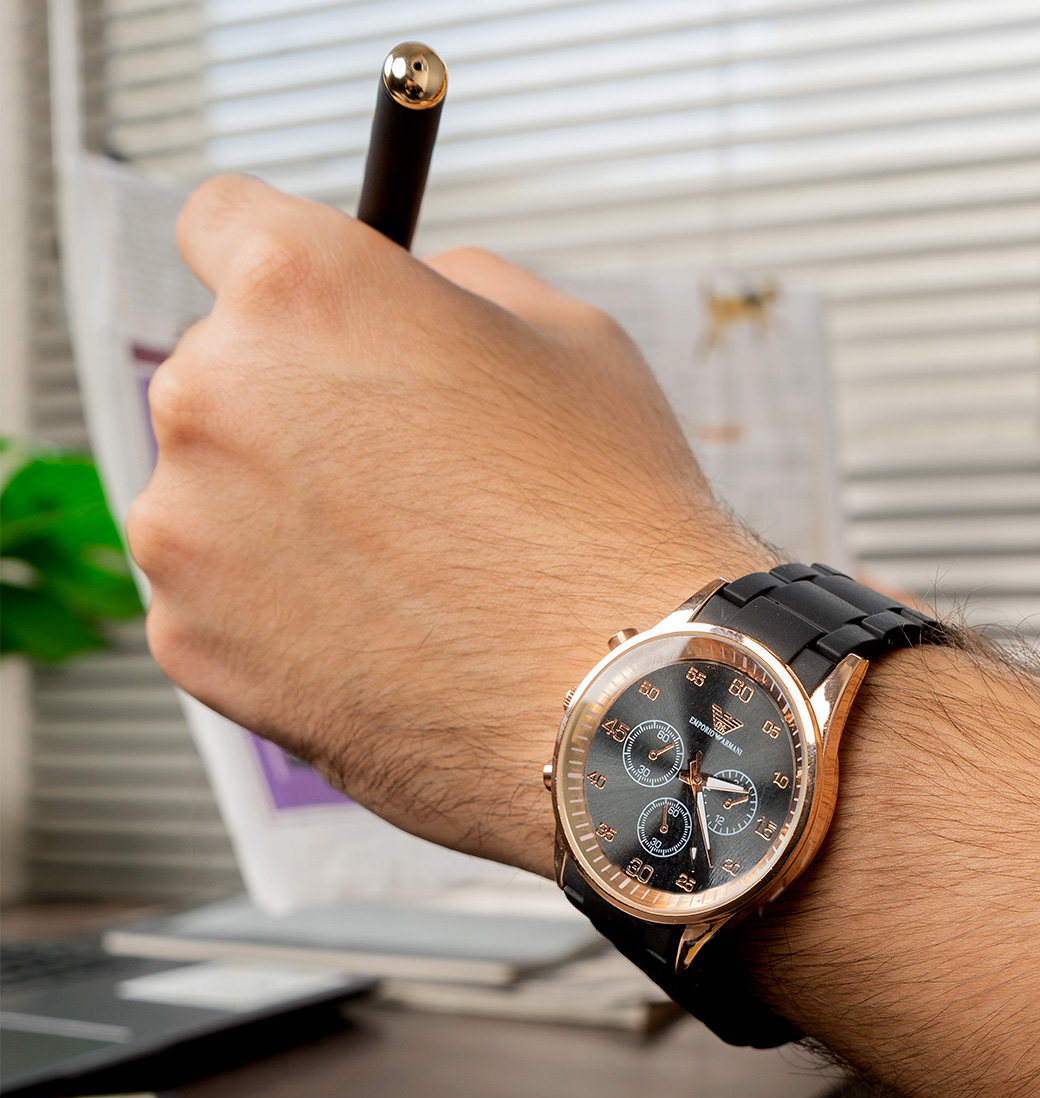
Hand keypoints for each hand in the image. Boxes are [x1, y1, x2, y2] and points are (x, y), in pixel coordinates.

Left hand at [126, 176, 772, 876]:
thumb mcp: (569, 336)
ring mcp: (187, 527)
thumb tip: (415, 297)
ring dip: (282, 512)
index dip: (278, 265)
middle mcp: (213, 394)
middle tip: (404, 470)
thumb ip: (457, 288)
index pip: (220, 221)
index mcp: (300, 288)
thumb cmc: (611, 521)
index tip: (310, 315)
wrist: (619, 700)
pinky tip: (380, 627)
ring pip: (213, 491)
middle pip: (223, 370)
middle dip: (298, 405)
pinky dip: (278, 608)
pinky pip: (217, 597)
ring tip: (404, 566)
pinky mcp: (189, 641)